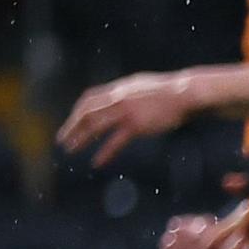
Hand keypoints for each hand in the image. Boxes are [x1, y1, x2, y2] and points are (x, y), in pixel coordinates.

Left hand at [60, 71, 203, 163]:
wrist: (185, 94)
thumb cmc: (170, 91)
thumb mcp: (143, 86)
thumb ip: (129, 92)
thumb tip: (121, 98)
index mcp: (118, 89)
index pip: (89, 98)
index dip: (77, 111)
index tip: (72, 123)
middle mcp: (118, 98)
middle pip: (86, 112)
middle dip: (72, 126)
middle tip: (62, 140)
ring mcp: (126, 112)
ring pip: (95, 125)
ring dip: (80, 138)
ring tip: (71, 150)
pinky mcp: (137, 125)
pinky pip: (115, 141)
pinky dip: (105, 152)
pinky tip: (97, 162)